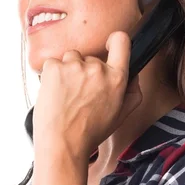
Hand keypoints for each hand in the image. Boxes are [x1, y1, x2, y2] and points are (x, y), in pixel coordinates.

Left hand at [33, 31, 142, 162]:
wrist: (62, 144)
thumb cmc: (89, 133)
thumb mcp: (121, 115)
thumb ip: (132, 92)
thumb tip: (133, 75)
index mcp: (116, 78)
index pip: (121, 42)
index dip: (115, 40)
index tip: (109, 44)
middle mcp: (97, 68)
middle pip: (90, 57)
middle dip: (84, 71)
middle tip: (79, 94)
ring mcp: (74, 66)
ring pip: (71, 59)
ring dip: (67, 72)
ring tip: (65, 95)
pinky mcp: (54, 67)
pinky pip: (53, 63)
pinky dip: (51, 76)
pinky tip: (54, 94)